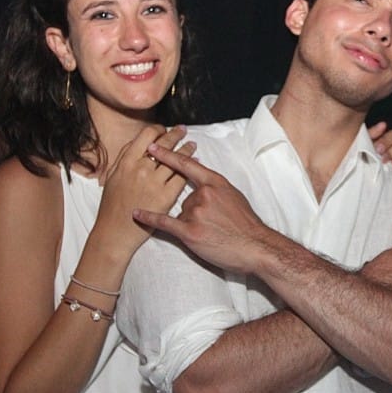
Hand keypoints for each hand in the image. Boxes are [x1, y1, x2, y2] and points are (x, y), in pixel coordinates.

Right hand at [92, 125, 194, 253]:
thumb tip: (138, 145)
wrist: (116, 233)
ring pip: (176, 159)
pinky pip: (181, 177)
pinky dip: (190, 168)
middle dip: (175, 134)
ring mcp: (154, 182)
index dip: (158, 130)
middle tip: (183, 130)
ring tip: (192, 144)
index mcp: (126, 162)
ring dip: (186, 149)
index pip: (146, 135)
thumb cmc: (111, 207)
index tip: (163, 130)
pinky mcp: (166, 196)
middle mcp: (141, 169)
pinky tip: (195, 162)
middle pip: (164, 144)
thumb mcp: (111, 177)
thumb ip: (124, 159)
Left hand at [132, 143, 279, 274]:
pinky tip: (136, 214)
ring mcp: (196, 212)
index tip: (152, 146)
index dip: (167, 155)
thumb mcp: (234, 196)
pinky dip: (149, 218)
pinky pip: (164, 222)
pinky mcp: (190, 231)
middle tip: (212, 222)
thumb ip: (215, 188)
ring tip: (210, 233)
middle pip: (183, 196)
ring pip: (180, 213)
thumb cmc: (246, 224)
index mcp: (215, 182)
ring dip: (190, 223)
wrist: (255, 246)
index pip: (187, 165)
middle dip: (193, 210)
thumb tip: (202, 186)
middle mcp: (204, 194)